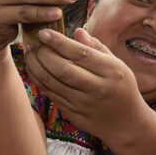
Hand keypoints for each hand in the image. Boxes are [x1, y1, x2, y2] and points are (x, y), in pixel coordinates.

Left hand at [23, 28, 149, 143]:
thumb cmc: (122, 87)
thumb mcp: (118, 64)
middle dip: (43, 54)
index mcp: (112, 71)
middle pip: (63, 69)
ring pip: (52, 83)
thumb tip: (77, 32)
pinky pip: (50, 94)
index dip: (59, 42)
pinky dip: (38, 80)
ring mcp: (83, 103)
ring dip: (36, 66)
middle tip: (35, 44)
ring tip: (30, 54)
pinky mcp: (73, 113)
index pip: (81, 54)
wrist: (126, 123)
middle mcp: (98, 88)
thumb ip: (97, 47)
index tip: (44, 33)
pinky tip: (34, 69)